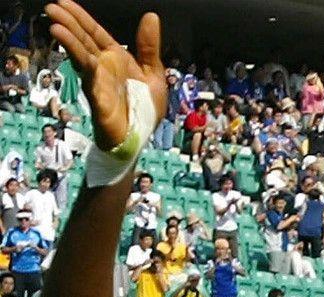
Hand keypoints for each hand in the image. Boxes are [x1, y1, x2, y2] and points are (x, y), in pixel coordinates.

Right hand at [45, 2, 166, 152]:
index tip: (64, 3)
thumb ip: (149, 46)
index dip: (81, 18)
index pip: (95, 33)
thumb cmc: (143, 107)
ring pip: (83, 59)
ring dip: (70, 44)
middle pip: (84, 41)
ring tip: (56, 28)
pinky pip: (93, 83)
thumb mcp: (153, 72)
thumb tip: (151, 16)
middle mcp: (103, 68)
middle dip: (69, 25)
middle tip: (52, 8)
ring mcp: (99, 82)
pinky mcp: (100, 100)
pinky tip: (80, 57)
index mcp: (115, 59)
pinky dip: (87, 70)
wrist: (139, 137)